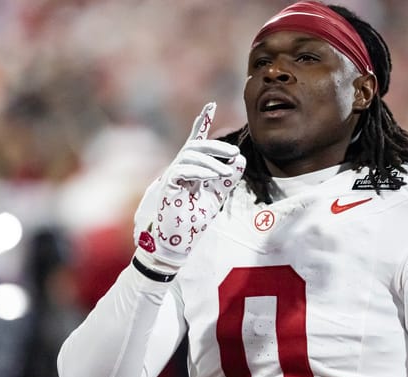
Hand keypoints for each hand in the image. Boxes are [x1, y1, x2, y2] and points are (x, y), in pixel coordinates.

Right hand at [133, 102, 244, 272]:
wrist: (178, 241)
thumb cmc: (193, 218)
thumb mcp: (217, 195)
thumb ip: (227, 178)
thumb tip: (240, 160)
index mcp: (191, 168)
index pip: (197, 141)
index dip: (203, 122)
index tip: (211, 104)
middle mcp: (180, 168)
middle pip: (196, 146)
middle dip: (215, 146)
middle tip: (234, 153)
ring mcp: (172, 176)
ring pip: (189, 156)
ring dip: (210, 161)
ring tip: (224, 171)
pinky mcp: (167, 187)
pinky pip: (180, 171)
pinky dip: (197, 171)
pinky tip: (210, 176)